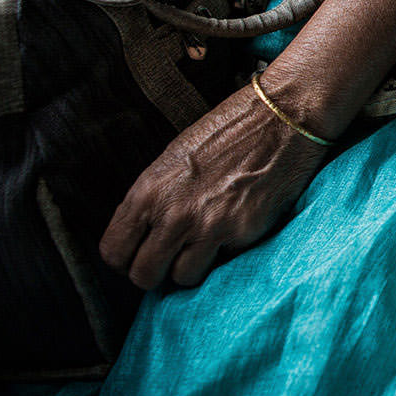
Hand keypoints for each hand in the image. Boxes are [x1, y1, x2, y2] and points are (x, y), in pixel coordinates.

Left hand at [98, 80, 327, 288]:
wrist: (282, 117)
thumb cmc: (230, 130)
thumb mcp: (175, 158)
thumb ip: (156, 199)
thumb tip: (147, 234)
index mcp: (148, 191)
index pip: (113, 251)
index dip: (125, 260)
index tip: (141, 255)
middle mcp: (173, 213)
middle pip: (143, 275)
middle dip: (155, 273)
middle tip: (171, 259)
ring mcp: (209, 226)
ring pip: (182, 278)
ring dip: (191, 268)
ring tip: (203, 247)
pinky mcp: (243, 233)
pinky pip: (222, 264)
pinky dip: (225, 255)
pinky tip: (233, 230)